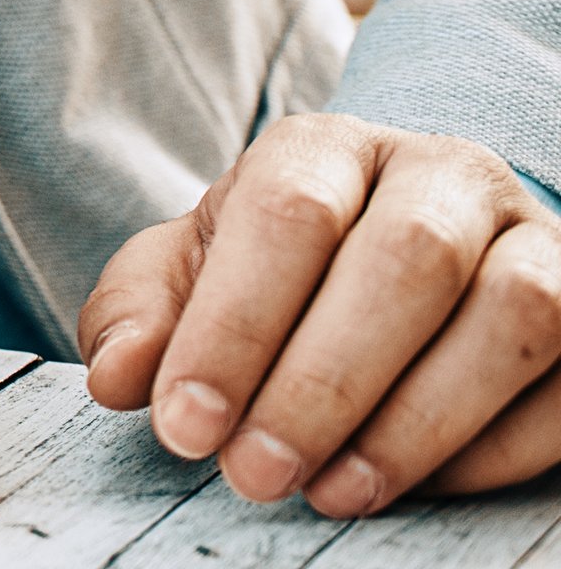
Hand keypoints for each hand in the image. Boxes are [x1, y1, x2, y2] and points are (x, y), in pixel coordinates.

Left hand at [83, 112, 560, 513]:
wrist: (407, 256)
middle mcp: (444, 175)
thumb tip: (120, 376)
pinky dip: (497, 448)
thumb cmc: (282, 269)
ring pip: (513, 315)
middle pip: (406, 260)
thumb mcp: (194, 270)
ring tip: (333, 491)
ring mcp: (536, 239)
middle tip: (255, 474)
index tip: (185, 425)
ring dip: (417, 422)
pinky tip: (417, 486)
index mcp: (329, 148)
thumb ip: (143, 314)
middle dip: (321, 383)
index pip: (288, 213)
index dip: (234, 327)